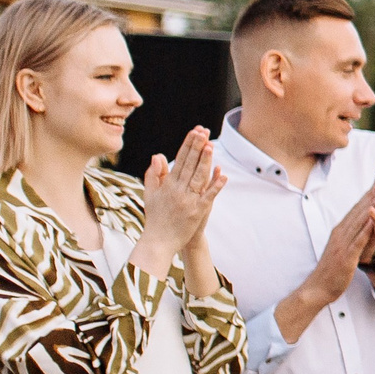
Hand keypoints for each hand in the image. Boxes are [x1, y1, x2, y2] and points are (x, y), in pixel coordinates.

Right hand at [138, 127, 224, 252]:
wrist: (158, 242)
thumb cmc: (155, 217)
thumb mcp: (151, 194)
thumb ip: (154, 174)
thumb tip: (157, 155)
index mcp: (168, 185)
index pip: (179, 160)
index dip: (188, 145)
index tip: (194, 132)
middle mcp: (177, 190)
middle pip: (189, 164)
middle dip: (197, 147)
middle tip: (203, 131)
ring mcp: (188, 200)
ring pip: (198, 177)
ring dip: (204, 161)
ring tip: (211, 145)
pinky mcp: (197, 212)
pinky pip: (208, 197)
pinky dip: (215, 186)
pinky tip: (223, 175)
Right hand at [300, 172, 374, 309]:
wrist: (318, 288)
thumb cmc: (332, 268)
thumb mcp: (342, 245)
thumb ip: (350, 232)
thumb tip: (358, 220)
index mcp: (342, 229)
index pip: (360, 205)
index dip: (372, 187)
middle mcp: (342, 232)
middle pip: (360, 206)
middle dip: (374, 187)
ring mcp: (343, 243)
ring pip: (359, 220)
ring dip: (371, 203)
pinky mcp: (345, 256)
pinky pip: (357, 241)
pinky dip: (365, 229)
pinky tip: (374, 220)